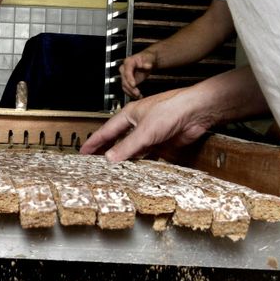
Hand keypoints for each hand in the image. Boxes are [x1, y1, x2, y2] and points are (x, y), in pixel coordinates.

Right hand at [81, 87, 211, 161]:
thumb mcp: (144, 131)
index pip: (106, 130)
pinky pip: (147, 155)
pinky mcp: (161, 143)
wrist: (196, 113)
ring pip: (132, 150)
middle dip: (106, 151)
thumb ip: (126, 146)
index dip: (94, 142)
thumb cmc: (171, 109)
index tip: (83, 151)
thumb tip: (109, 158)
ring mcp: (150, 134)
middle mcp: (138, 124)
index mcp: (129, 115)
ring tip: (111, 170)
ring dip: (124, 159)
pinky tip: (134, 169)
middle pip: (117, 141)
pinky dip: (140, 162)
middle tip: (93, 163)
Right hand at [119, 50, 156, 98]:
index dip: (129, 78)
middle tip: (137, 93)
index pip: (127, 71)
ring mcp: (125, 76)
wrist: (147, 61)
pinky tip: (138, 96)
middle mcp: (124, 69)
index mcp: (128, 62)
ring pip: (125, 86)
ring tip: (139, 96)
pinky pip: (127, 89)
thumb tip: (148, 65)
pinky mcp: (127, 82)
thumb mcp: (149, 58)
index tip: (134, 84)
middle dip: (131, 88)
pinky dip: (132, 94)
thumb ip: (148, 62)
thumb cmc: (147, 58)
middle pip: (124, 80)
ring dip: (131, 93)